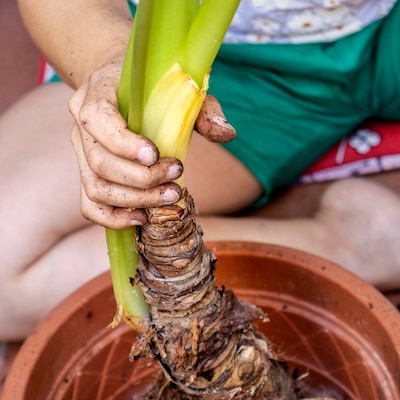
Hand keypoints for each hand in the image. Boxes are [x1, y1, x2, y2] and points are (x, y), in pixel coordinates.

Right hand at [69, 59, 235, 229]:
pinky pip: (90, 207)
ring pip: (95, 188)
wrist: (122, 87)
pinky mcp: (87, 177)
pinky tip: (142, 218)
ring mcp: (80, 155)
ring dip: (134, 200)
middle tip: (175, 179)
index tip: (156, 155)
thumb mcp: (180, 88)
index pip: (97, 119)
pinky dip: (114, 219)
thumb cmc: (153, 88)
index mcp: (97, 92)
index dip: (124, 144)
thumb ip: (203, 109)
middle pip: (99, 162)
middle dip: (142, 179)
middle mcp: (80, 126)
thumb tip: (226, 134)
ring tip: (168, 198)